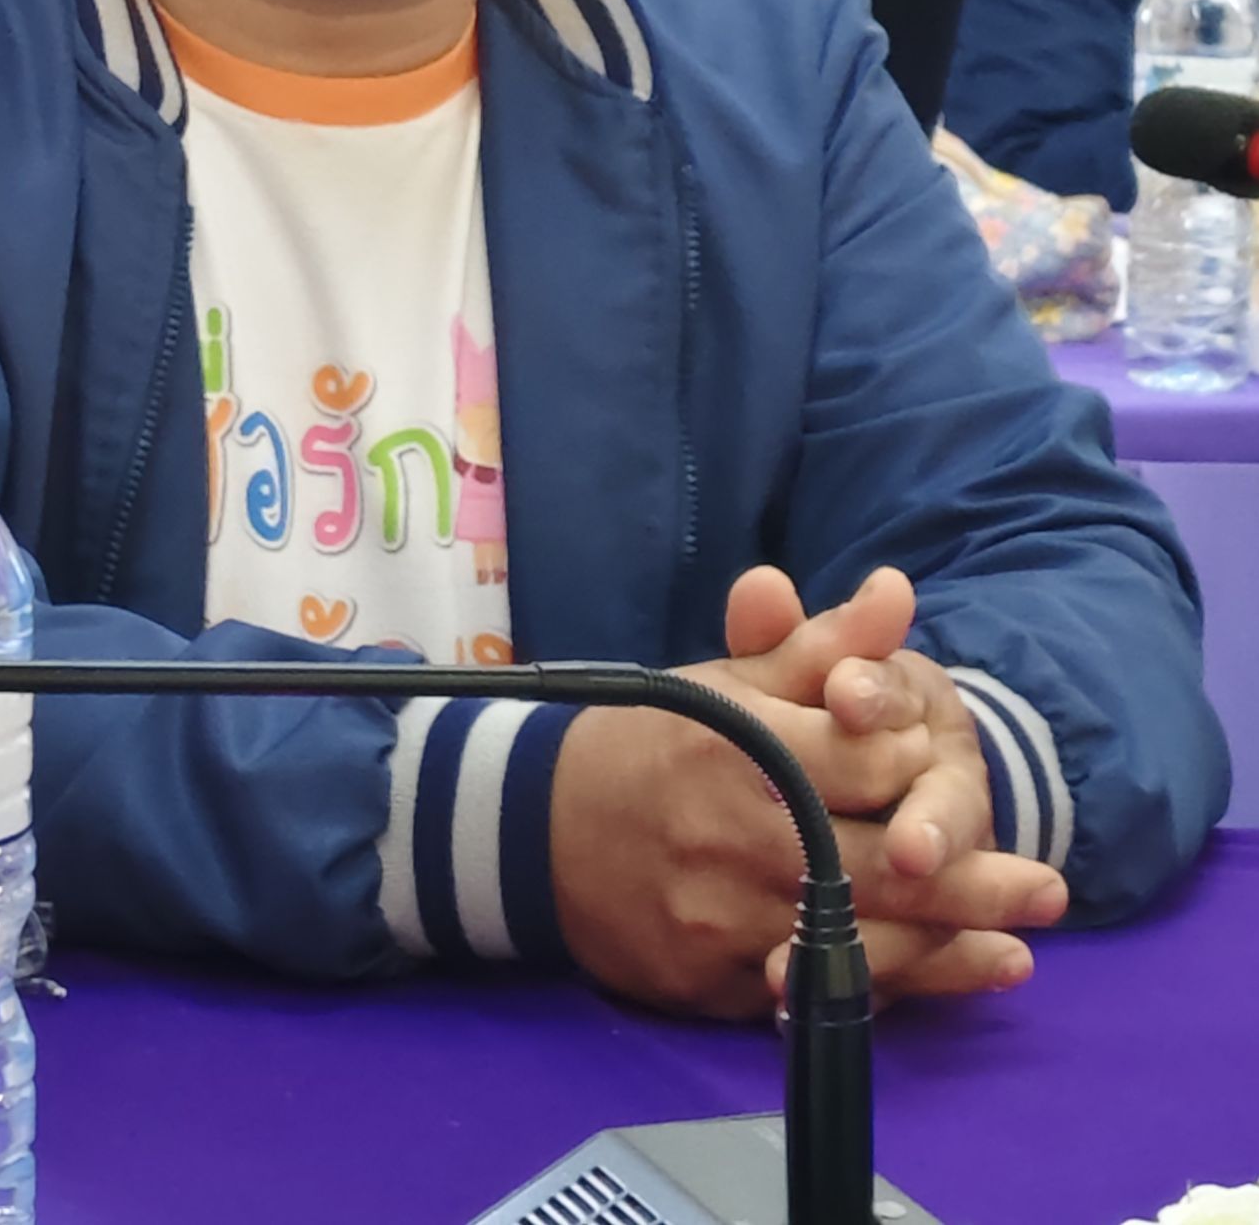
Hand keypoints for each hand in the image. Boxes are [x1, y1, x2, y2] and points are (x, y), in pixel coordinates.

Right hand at [548, 569, 1066, 1019]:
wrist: (536, 829)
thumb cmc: (654, 741)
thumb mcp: (728, 679)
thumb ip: (822, 646)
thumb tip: (899, 592)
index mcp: (742, 745)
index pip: (865, 760)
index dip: (920, 765)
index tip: (953, 765)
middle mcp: (736, 833)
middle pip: (875, 862)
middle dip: (970, 880)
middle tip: (1047, 891)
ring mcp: (722, 915)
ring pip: (854, 940)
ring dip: (946, 949)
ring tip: (1016, 951)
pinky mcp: (711, 980)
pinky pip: (812, 991)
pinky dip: (883, 990)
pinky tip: (937, 983)